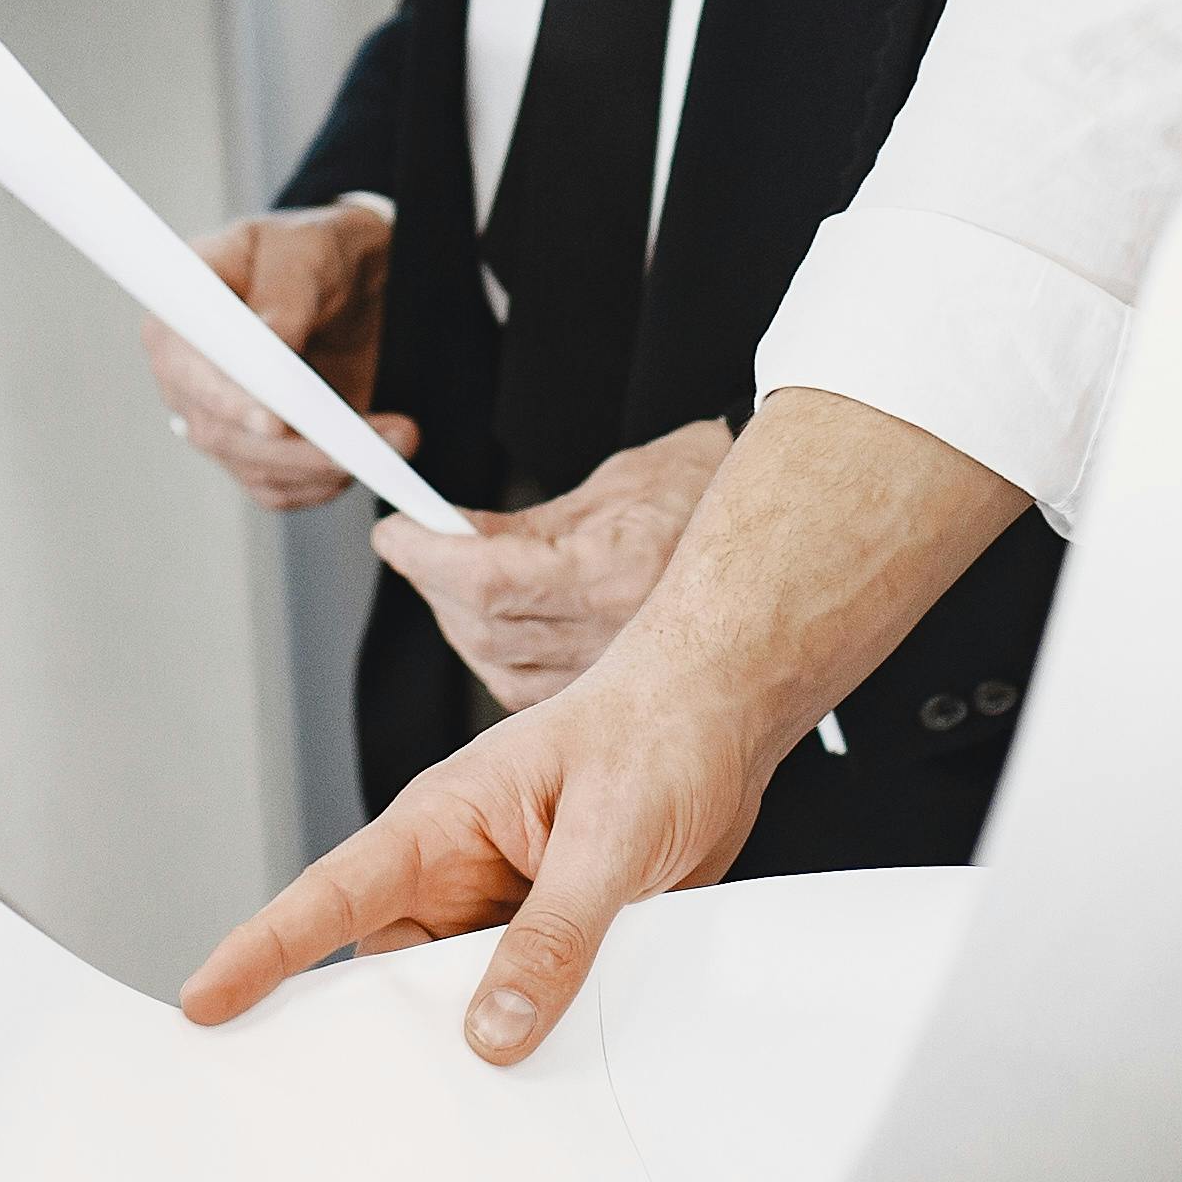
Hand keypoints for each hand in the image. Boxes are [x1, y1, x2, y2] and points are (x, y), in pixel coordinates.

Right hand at [147, 202, 407, 511]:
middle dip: (292, 446)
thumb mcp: (305, 250)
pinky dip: (325, 482)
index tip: (274, 420)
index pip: (184, 367)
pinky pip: (281, 487)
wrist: (352, 281)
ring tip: (394, 439)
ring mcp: (219, 420)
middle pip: (218, 432)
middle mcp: (188, 377)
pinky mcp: (256, 452)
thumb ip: (285, 295)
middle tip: (357, 443)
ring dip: (323, 465)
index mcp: (179, 315)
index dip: (225, 398)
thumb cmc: (316, 252)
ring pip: (254, 468)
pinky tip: (373, 458)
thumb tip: (270, 342)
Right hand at [177, 619, 784, 1060]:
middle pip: (391, 971)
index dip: (264, 949)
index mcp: (443, 822)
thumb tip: (493, 1034)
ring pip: (460, 999)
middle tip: (369, 1115)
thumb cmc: (655, 733)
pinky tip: (561, 1071)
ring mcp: (506, 905)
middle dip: (382, 1035)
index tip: (206, 1002)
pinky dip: (536, 1037)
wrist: (726, 713)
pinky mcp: (554, 934)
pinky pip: (524, 1002)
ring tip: (491, 1099)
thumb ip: (554, 934)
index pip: (333, 891)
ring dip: (478, 1041)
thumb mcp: (607, 838)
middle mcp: (461, 869)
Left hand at [378, 419, 729, 708]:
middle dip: (435, 589)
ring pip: (501, 674)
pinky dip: (498, 662)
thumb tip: (446, 537)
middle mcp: (622, 636)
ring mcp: (625, 674)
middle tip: (416, 548)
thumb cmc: (706, 491)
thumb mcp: (609, 485)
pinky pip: (533, 695)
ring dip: (459, 628)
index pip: (488, 579)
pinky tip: (494, 627)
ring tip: (452, 582)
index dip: (426, 558)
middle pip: (486, 633)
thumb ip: (522, 525)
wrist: (785, 535)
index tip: (395, 532)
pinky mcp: (624, 696)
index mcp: (617, 571)